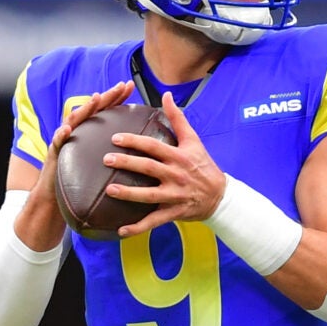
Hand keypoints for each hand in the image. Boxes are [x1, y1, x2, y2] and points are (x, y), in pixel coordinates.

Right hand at [18, 81, 135, 251]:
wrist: (55, 198)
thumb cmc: (80, 182)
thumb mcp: (98, 164)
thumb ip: (112, 153)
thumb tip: (136, 150)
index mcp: (89, 133)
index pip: (104, 111)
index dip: (116, 98)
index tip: (130, 87)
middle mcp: (76, 132)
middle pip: (92, 110)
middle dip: (106, 96)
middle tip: (121, 86)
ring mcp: (63, 141)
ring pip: (74, 120)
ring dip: (85, 109)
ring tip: (95, 99)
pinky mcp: (53, 154)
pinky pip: (56, 143)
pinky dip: (61, 135)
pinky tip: (67, 130)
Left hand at [106, 92, 229, 235]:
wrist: (220, 195)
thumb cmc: (203, 165)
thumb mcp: (193, 140)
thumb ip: (178, 118)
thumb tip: (166, 95)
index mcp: (178, 156)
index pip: (154, 147)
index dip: (135, 141)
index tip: (115, 137)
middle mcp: (176, 175)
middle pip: (149, 168)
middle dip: (127, 162)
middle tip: (106, 158)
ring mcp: (174, 195)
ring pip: (149, 195)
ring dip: (129, 194)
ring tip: (109, 190)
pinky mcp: (174, 212)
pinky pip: (154, 221)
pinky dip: (138, 227)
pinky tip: (120, 231)